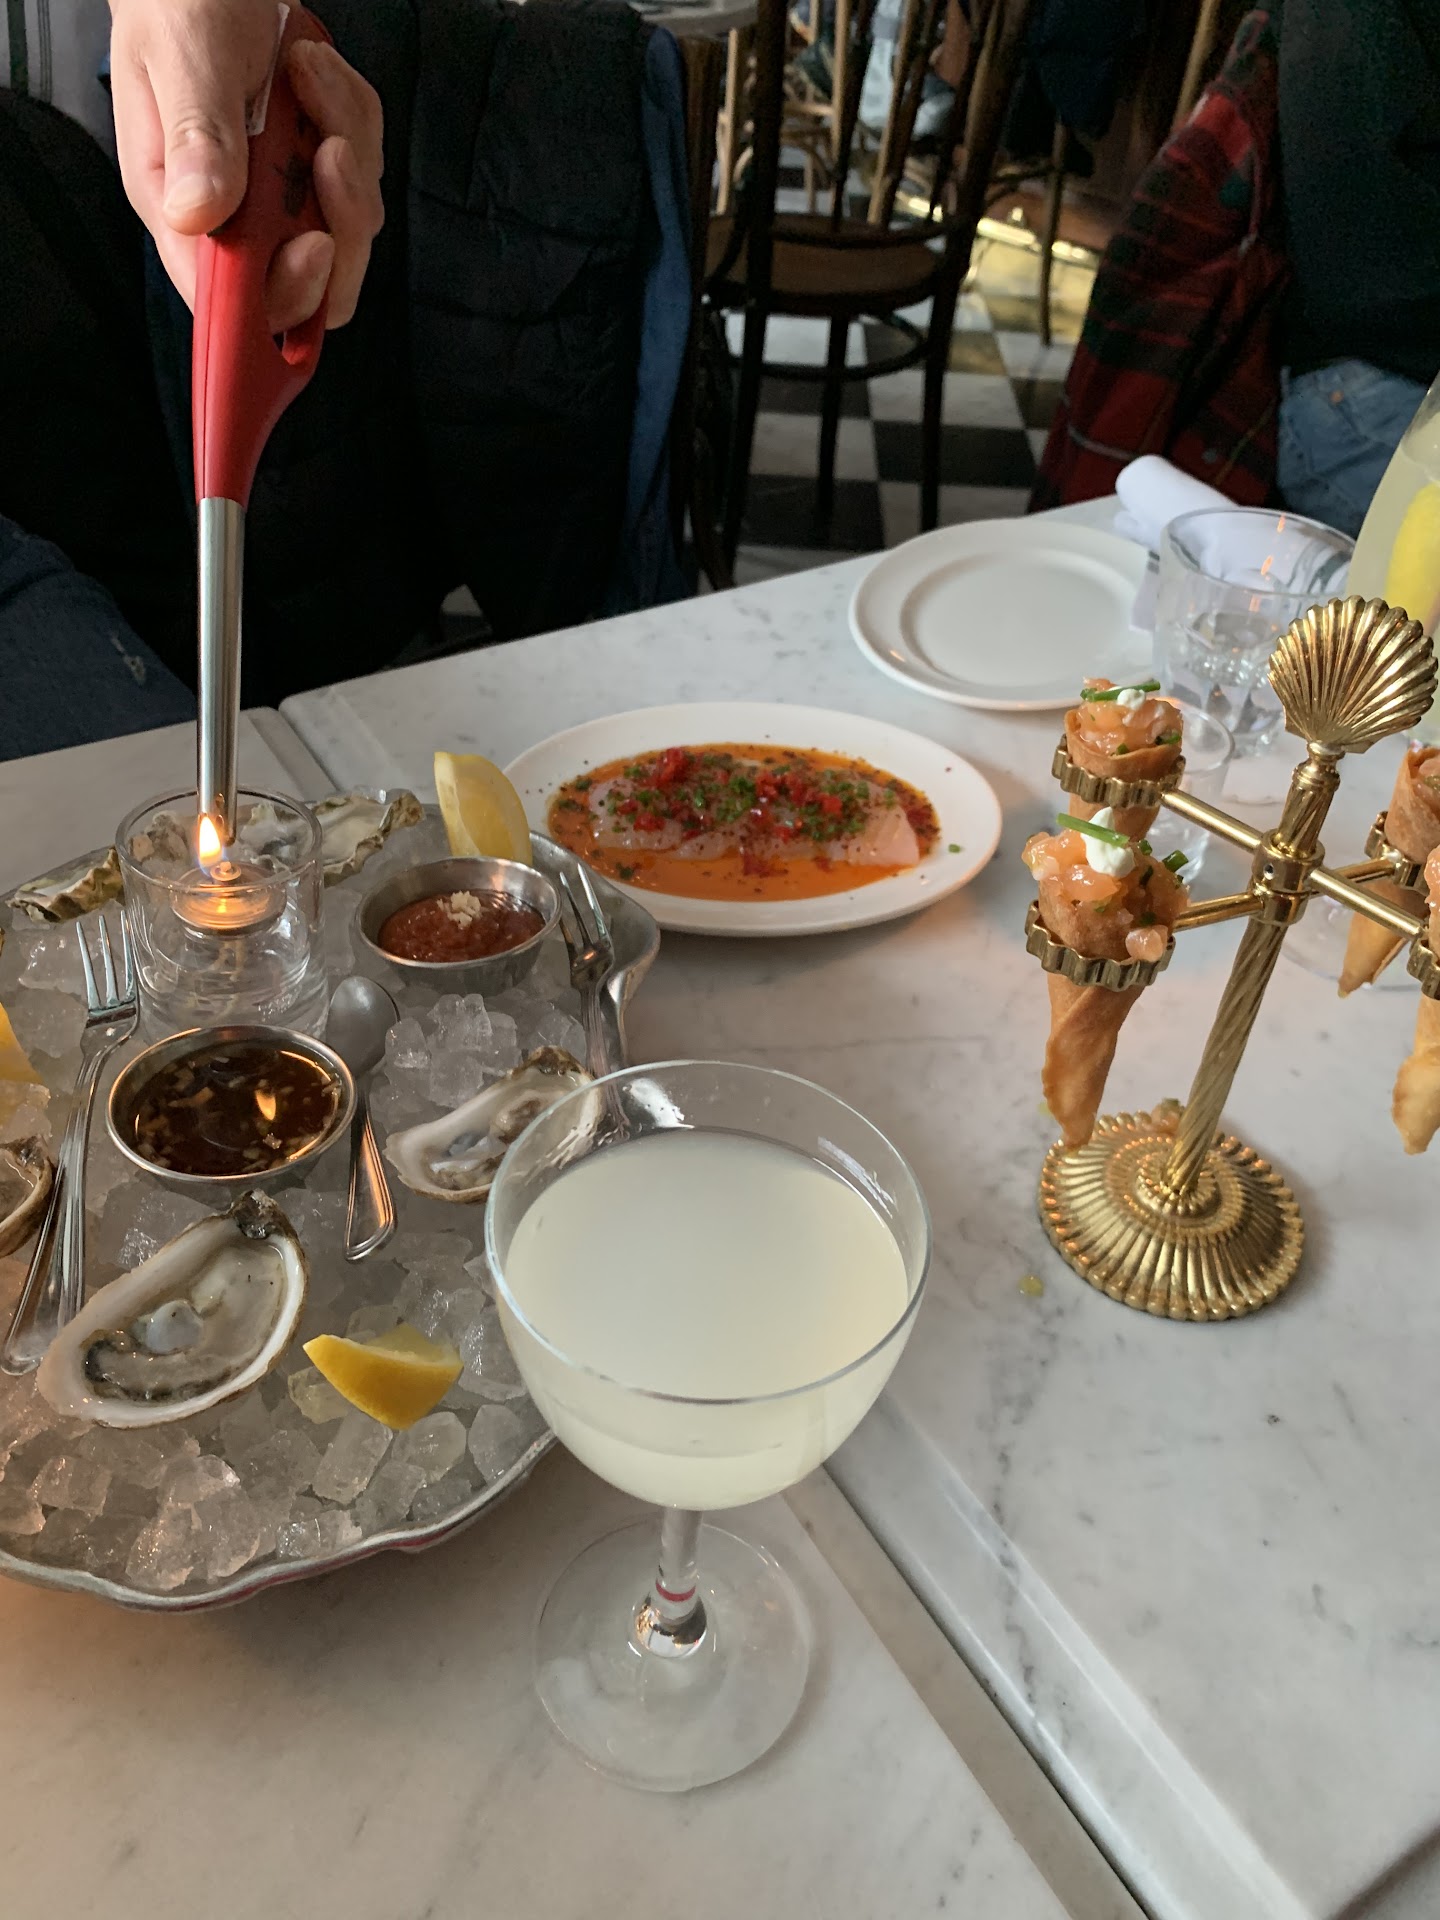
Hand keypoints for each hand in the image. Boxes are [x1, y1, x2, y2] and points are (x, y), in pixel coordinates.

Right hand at [108, 0, 383, 330]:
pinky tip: (315, 74)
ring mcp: (283, 194)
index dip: (283, 295)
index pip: (237, 302)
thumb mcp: (182, 55)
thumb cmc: (180, 2)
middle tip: (329, 147)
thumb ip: (195, 137)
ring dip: (349, 148)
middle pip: (316, 283)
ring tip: (306, 74)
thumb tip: (199, 214)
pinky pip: (365, 170)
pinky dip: (354, 117)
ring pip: (351, 225)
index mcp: (183, 206)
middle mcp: (235, 214)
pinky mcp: (318, 167)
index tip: (313, 244)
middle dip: (342, 223)